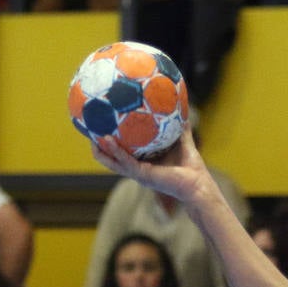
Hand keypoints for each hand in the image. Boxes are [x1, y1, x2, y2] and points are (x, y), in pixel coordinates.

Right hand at [92, 132, 210, 206]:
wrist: (197, 183)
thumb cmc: (190, 165)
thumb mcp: (181, 139)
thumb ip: (178, 124)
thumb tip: (179, 103)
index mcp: (143, 163)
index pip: (121, 154)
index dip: (110, 144)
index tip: (102, 128)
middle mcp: (137, 169)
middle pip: (111, 160)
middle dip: (99, 148)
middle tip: (90, 132)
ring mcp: (138, 173)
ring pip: (112, 163)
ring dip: (101, 151)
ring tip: (91, 137)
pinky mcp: (142, 175)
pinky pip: (125, 162)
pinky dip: (115, 151)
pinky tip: (107, 139)